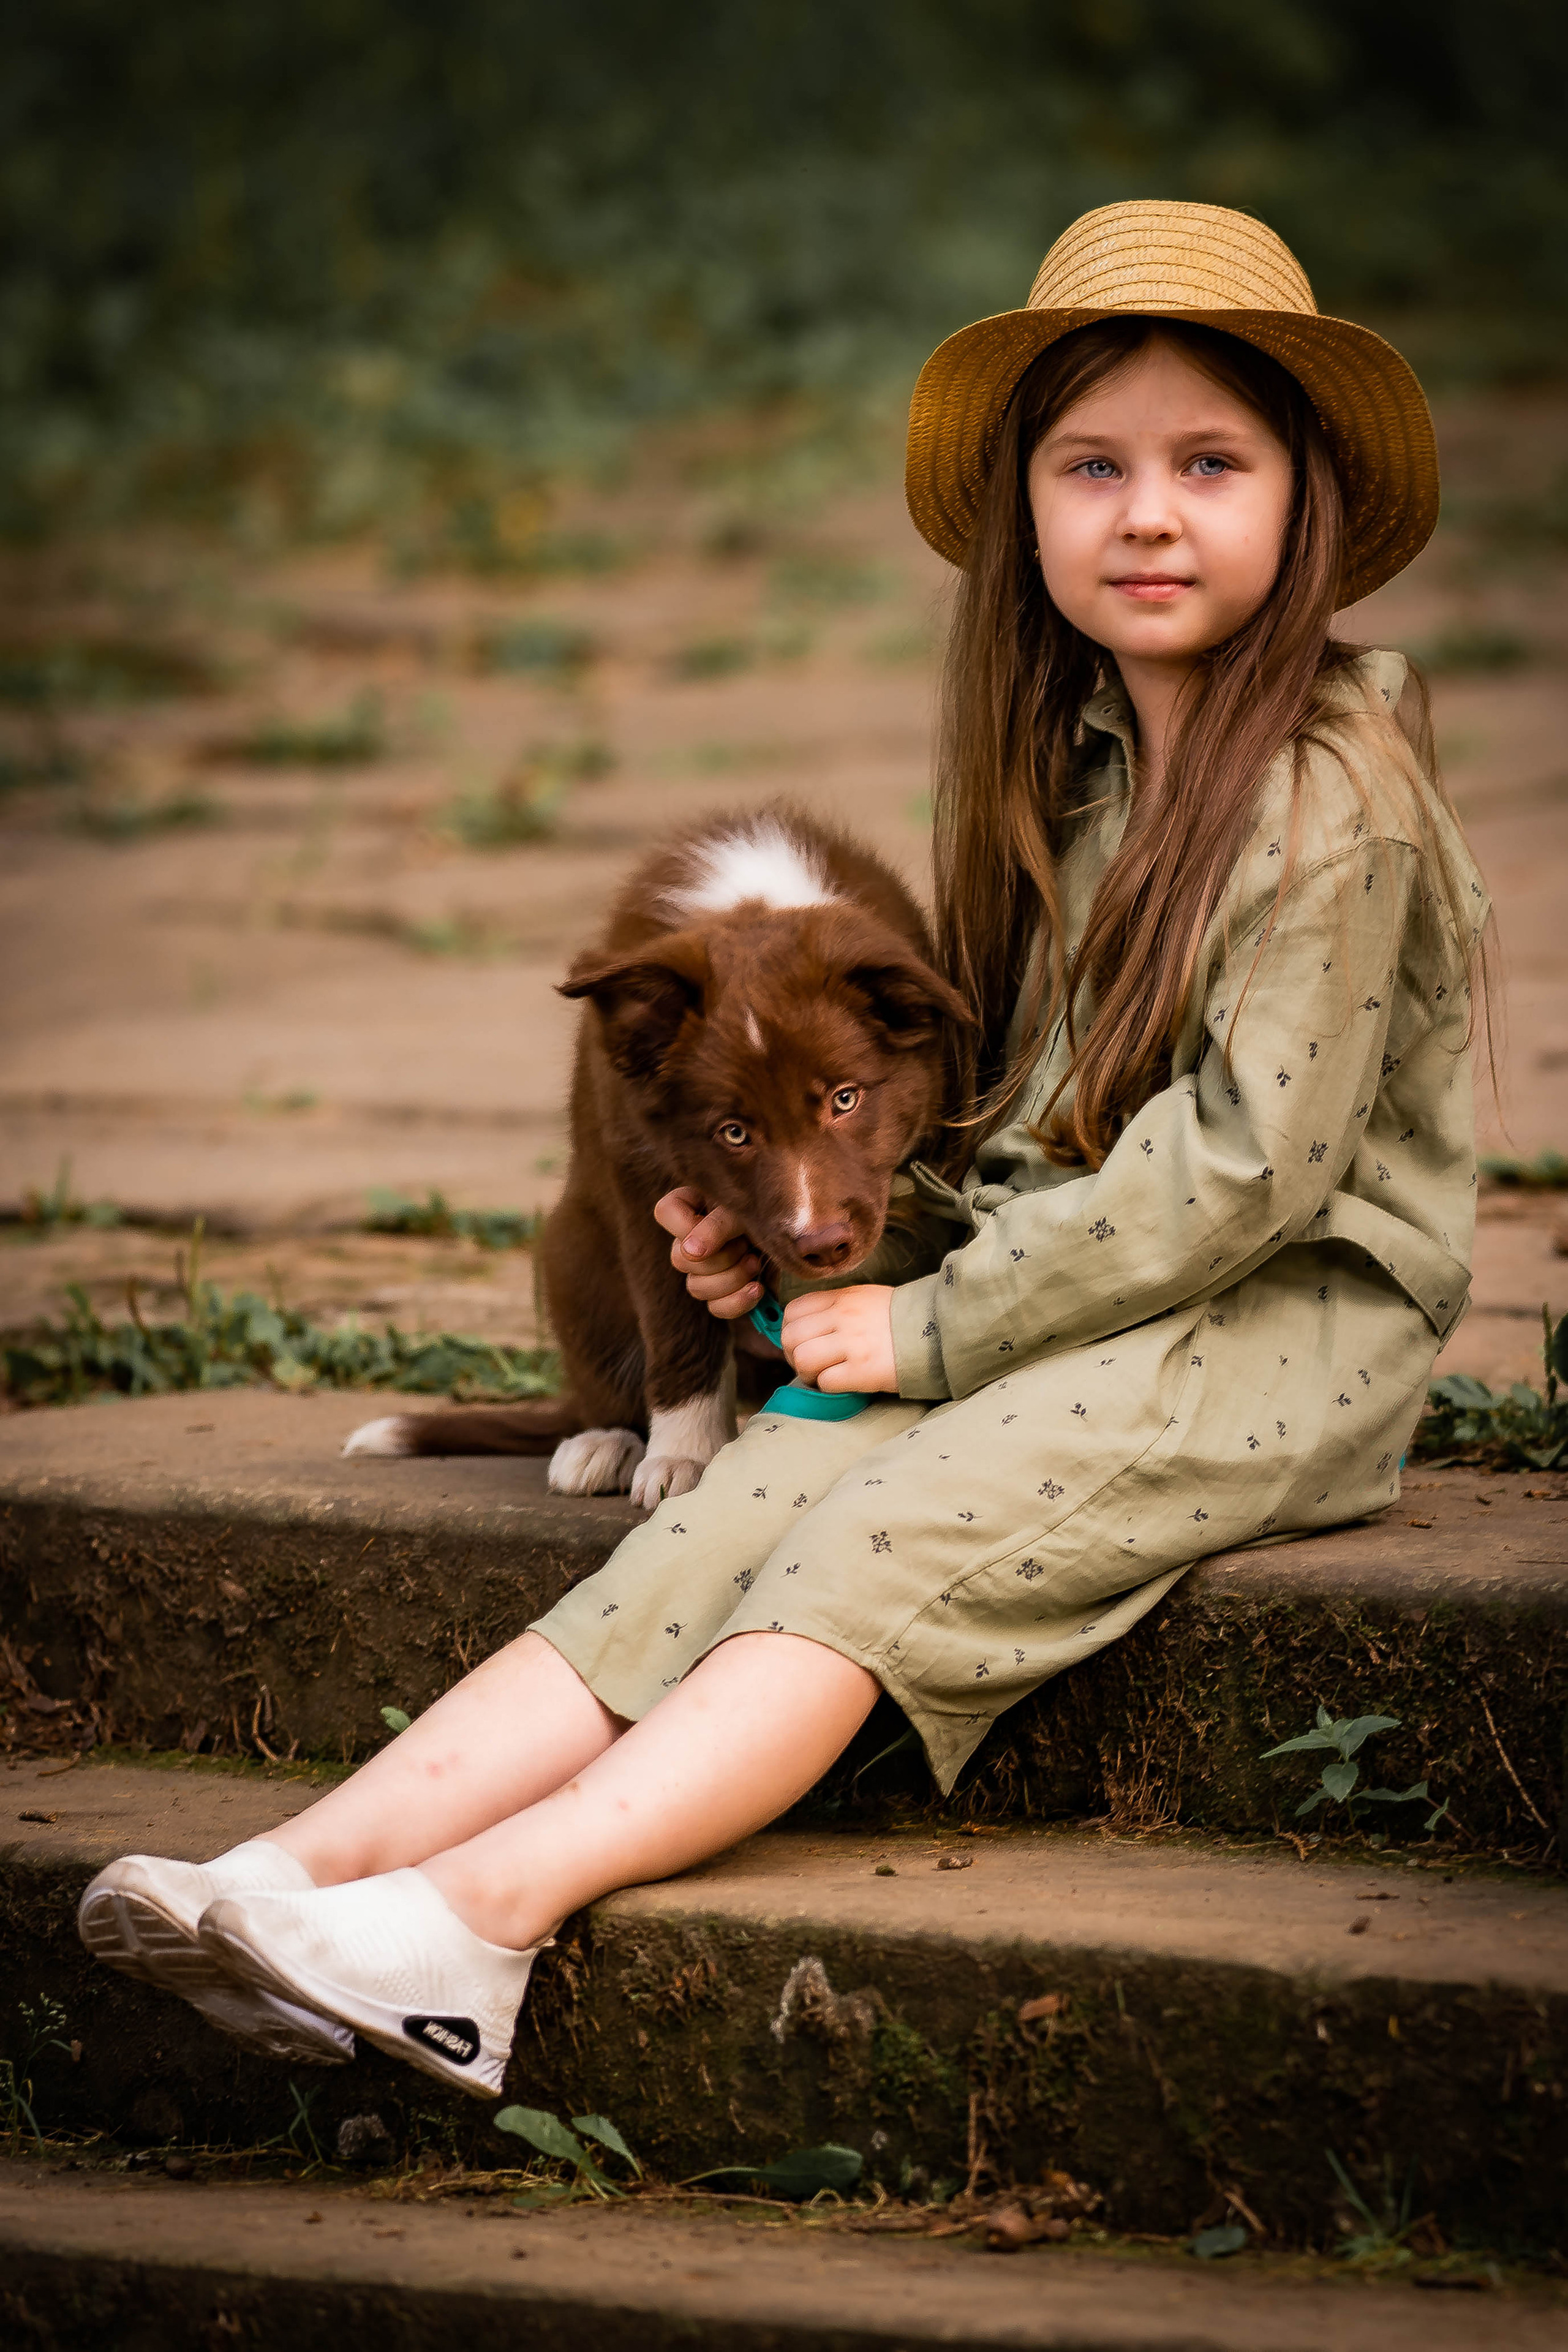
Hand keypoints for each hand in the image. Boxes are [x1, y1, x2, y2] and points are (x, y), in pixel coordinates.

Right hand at [654, 1187, 762, 1321]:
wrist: (803, 1236)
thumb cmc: (773, 1211)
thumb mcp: (746, 1211)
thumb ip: (717, 1226)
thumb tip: (690, 1253)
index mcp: (694, 1205)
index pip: (665, 1212)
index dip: (686, 1227)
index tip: (714, 1230)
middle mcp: (694, 1237)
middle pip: (680, 1259)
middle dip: (718, 1258)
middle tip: (745, 1247)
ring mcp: (707, 1268)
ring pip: (695, 1287)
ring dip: (729, 1279)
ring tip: (754, 1264)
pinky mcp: (725, 1292)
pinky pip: (716, 1308)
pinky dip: (737, 1302)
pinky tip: (757, 1290)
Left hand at [781, 1286, 896, 1393]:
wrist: (938, 1331)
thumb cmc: (900, 1319)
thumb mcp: (866, 1299)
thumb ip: (835, 1308)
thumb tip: (806, 1329)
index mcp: (842, 1298)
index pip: (793, 1311)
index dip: (790, 1331)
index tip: (803, 1342)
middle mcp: (843, 1317)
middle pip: (791, 1337)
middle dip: (794, 1355)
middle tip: (810, 1364)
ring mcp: (852, 1343)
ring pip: (803, 1358)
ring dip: (808, 1373)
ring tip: (824, 1375)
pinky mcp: (863, 1370)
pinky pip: (825, 1381)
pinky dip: (828, 1386)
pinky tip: (843, 1383)